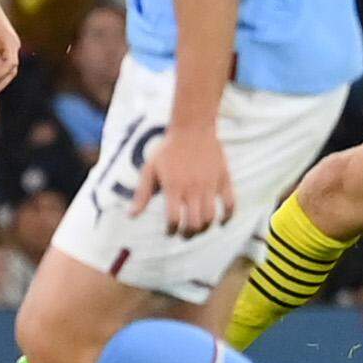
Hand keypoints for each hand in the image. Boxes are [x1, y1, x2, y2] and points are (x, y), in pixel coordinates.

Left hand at [130, 119, 234, 237]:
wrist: (192, 128)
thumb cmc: (168, 150)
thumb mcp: (150, 170)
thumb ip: (142, 194)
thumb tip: (132, 216)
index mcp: (173, 187)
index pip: (174, 220)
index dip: (171, 230)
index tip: (170, 231)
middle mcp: (192, 188)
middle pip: (194, 223)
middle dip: (188, 234)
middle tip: (184, 234)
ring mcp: (210, 184)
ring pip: (211, 217)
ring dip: (204, 228)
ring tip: (199, 228)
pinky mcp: (223, 179)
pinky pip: (231, 203)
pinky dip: (228, 216)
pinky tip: (222, 221)